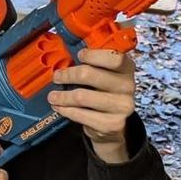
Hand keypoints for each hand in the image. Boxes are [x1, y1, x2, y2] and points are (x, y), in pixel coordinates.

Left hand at [47, 48, 136, 163]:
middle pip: (90, 75)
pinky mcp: (113, 124)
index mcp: (126, 69)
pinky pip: (82, 115)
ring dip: (63, 96)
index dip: (94, 55)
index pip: (114, 58)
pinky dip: (67, 111)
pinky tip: (61, 108)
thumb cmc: (103, 92)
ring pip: (82, 97)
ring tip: (53, 97)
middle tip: (57, 77)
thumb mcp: (103, 73)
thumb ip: (91, 63)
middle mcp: (127, 87)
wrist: (112, 121)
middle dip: (68, 75)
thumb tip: (64, 56)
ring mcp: (121, 106)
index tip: (79, 55)